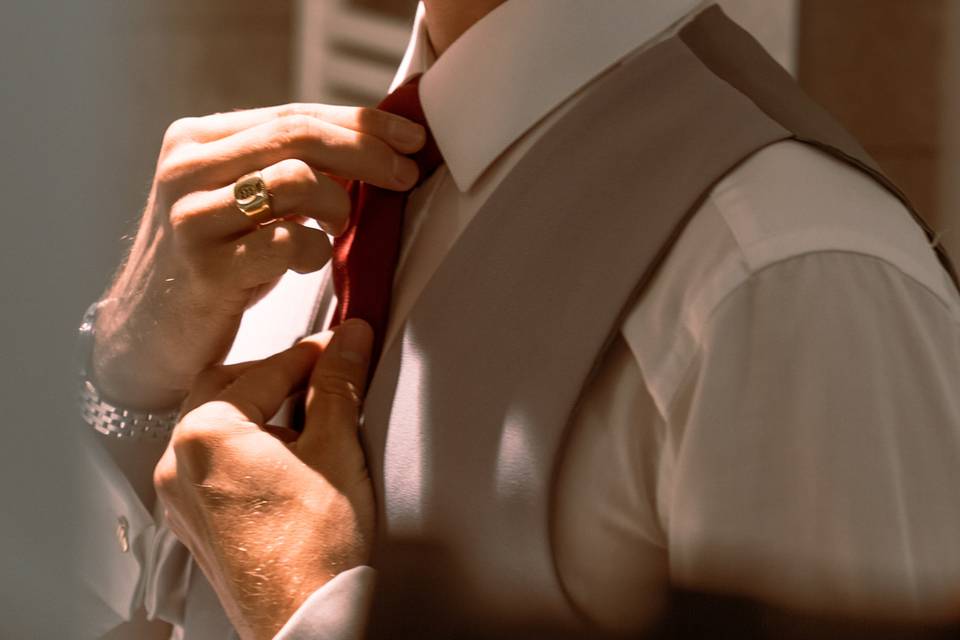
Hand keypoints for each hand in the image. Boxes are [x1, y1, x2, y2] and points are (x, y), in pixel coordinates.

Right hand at [93, 103, 424, 408]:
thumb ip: (288, 169)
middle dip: (367, 153)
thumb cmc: (213, 265)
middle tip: (405, 175)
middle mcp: (187, 167)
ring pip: (295, 179)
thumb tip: (373, 149)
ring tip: (336, 229)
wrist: (148, 334)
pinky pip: (289, 241)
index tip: (410, 138)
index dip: (362, 122)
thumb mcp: (242, 203)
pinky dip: (316, 250)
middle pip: (299, 136)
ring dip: (336, 206)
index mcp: (197, 140)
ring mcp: (192, 216)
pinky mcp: (206, 267)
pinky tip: (311, 260)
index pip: (294, 114)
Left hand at [154, 319, 375, 639]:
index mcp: (205, 435)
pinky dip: (247, 445)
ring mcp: (181, 495)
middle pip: (228, 388)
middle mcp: (179, 463)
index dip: (314, 352)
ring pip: (218, 425)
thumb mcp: (336, 449)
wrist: (303, 618)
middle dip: (279, 376)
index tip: (342, 343)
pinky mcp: (195, 520)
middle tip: (324, 372)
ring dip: (262, 410)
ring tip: (310, 416)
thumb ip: (338, 384)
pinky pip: (214, 462)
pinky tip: (286, 455)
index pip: (266, 369)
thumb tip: (348, 342)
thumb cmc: (312, 553)